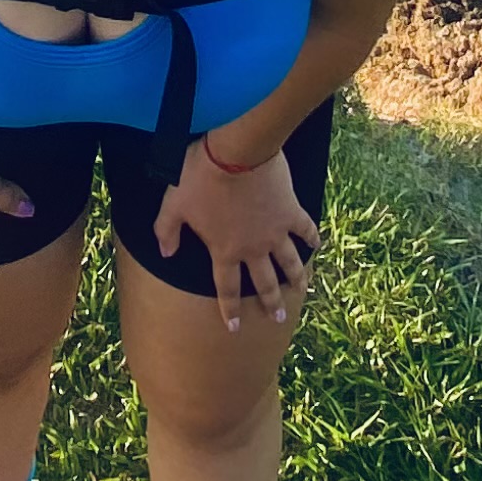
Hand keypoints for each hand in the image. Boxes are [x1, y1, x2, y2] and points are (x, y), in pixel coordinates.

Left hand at [153, 136, 318, 332]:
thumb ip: (166, 231)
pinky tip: (316, 245)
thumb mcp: (173, 204)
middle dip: (271, 302)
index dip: (230, 309)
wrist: (238, 153)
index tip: (235, 327)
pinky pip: (305, 230)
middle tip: (279, 317)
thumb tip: (164, 254)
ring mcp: (276, 232)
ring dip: (296, 278)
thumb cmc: (200, 177)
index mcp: (225, 250)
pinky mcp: (292, 212)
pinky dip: (312, 239)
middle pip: (264, 282)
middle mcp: (253, 248)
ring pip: (290, 262)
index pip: (227, 288)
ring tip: (303, 290)